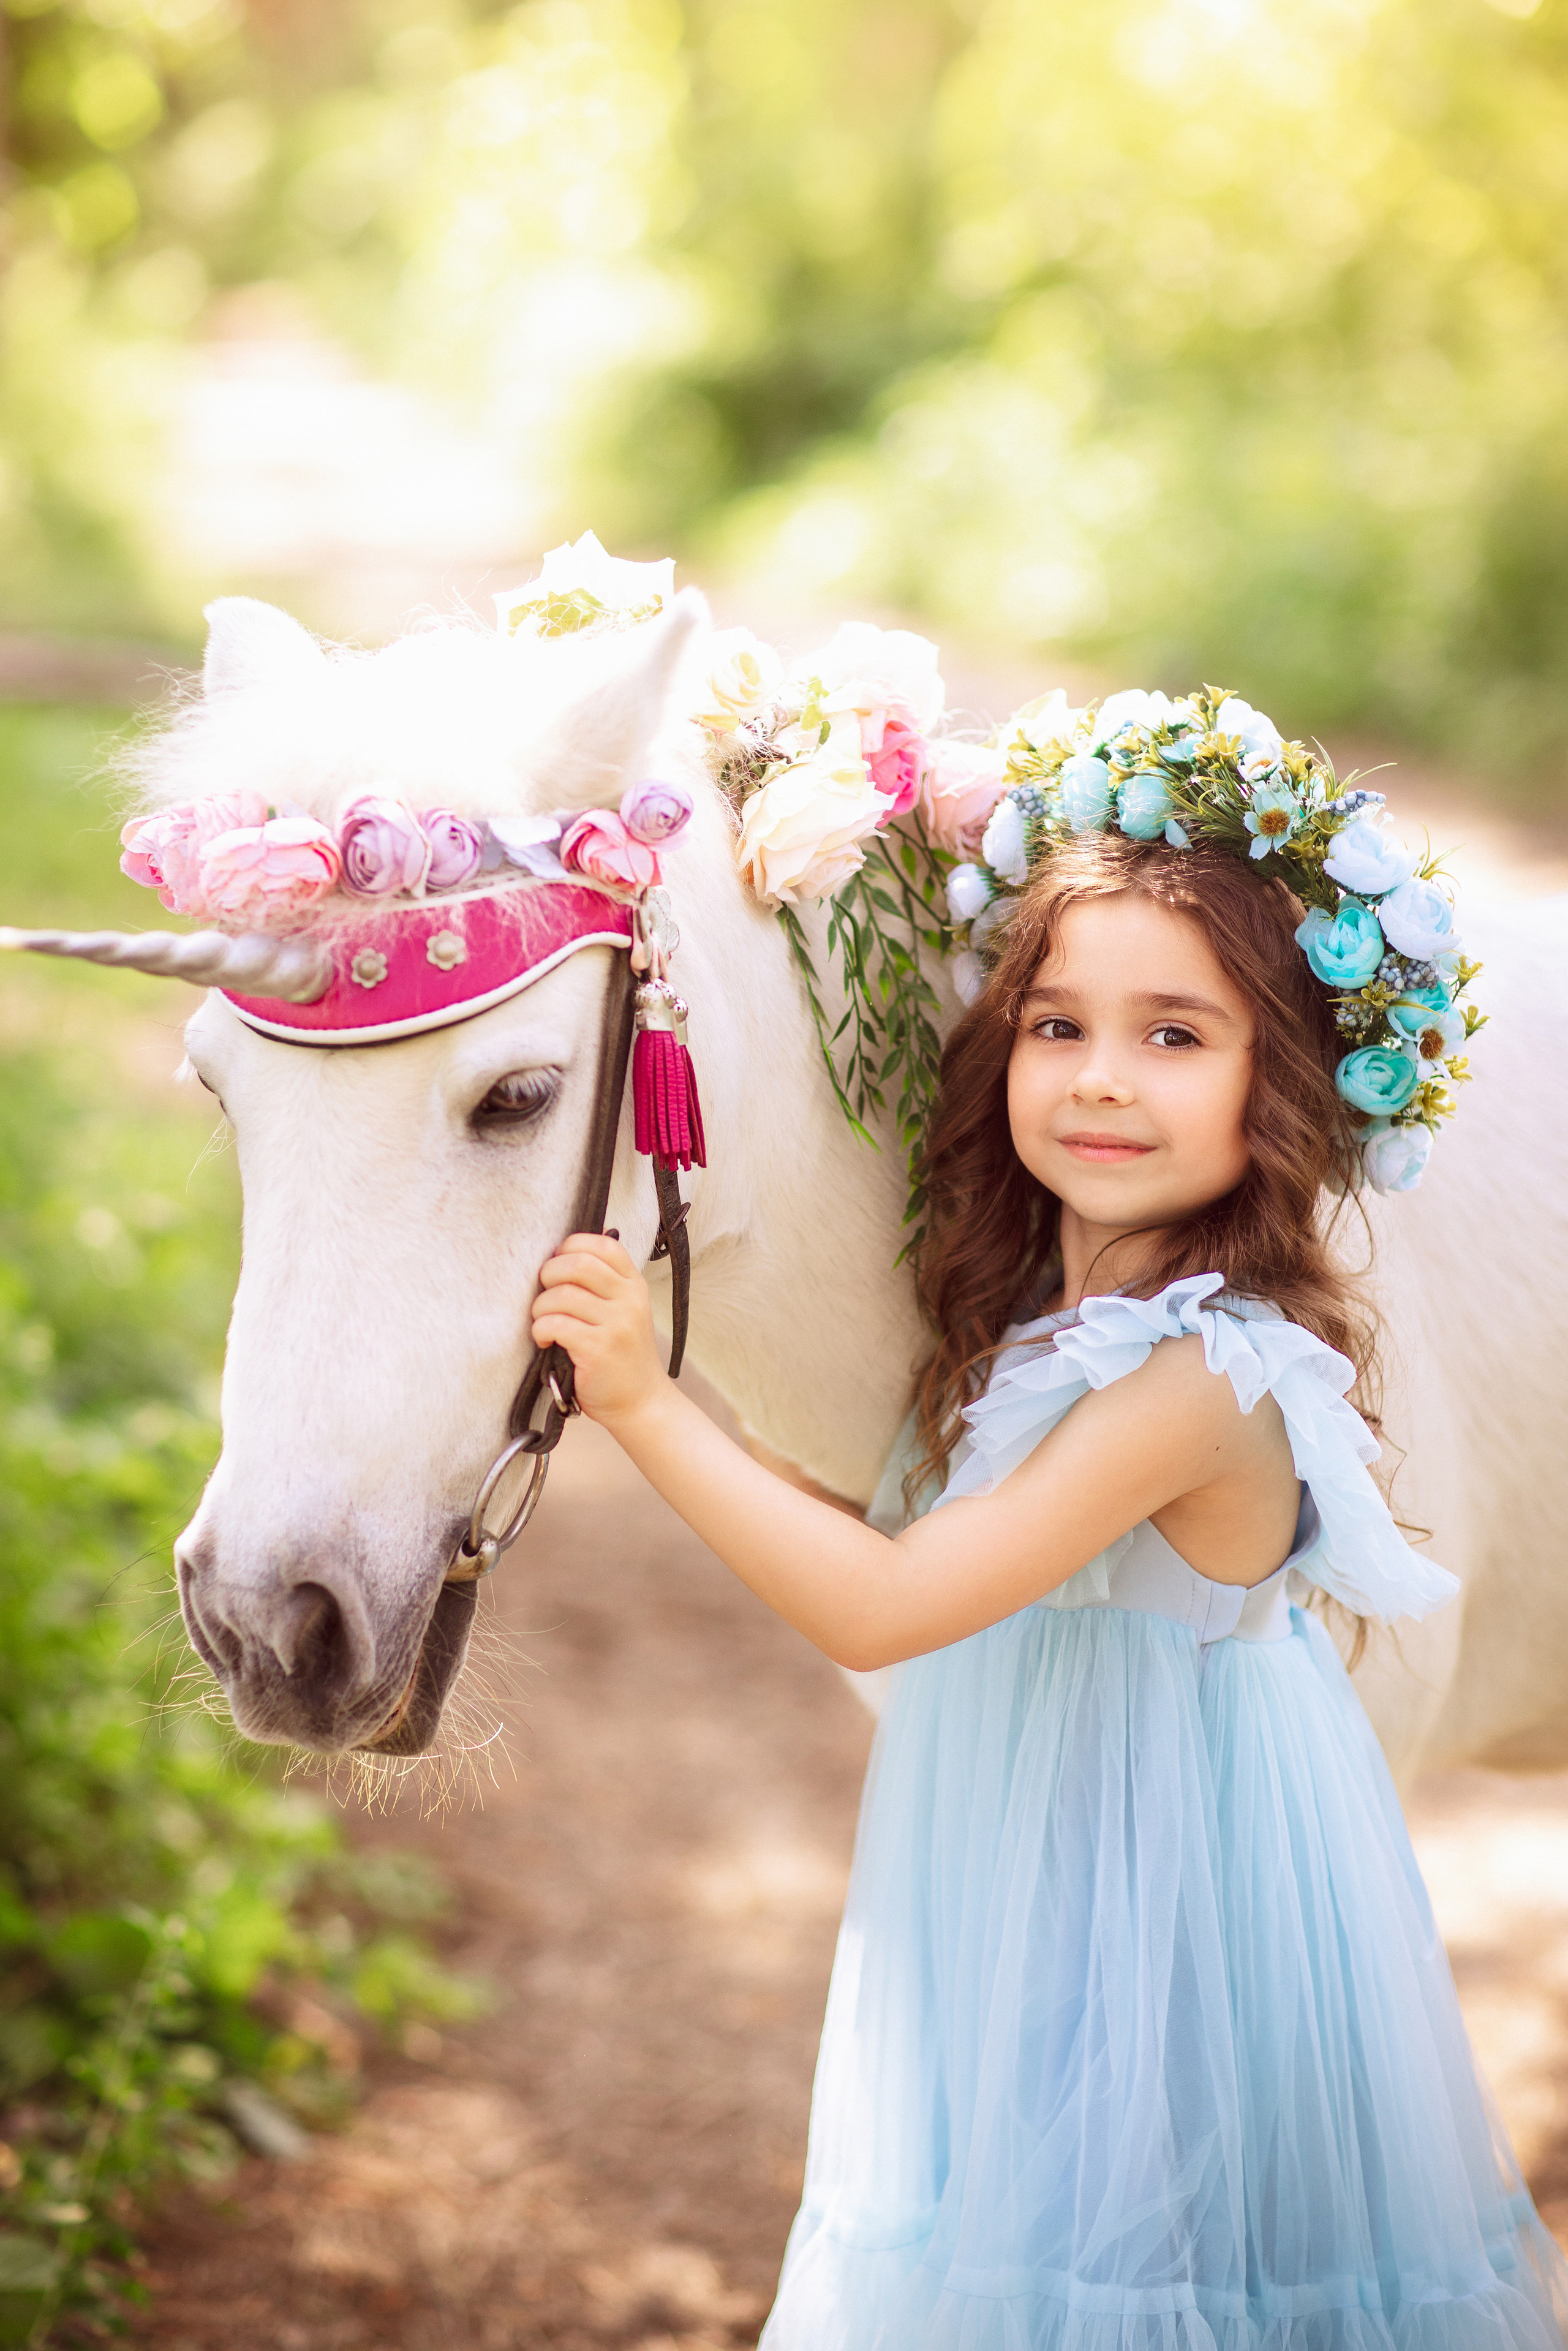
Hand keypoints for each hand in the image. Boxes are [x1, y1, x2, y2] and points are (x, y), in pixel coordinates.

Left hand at [531, 1233, 668, 1427]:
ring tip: (543, 1322)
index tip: (558, 1263)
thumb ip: (603, 1286)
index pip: (604, 1244)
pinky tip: (545, 1341)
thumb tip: (562, 1256)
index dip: (572, 1246)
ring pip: (562, 1294)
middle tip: (544, 1293)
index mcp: (634, 1285)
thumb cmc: (623, 1357)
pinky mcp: (598, 1348)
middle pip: (579, 1263)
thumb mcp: (625, 1312)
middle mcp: (629, 1300)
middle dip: (549, 1273)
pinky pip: (556, 1324)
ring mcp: (616, 1324)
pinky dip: (540, 1330)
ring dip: (540, 1307)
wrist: (641, 1402)